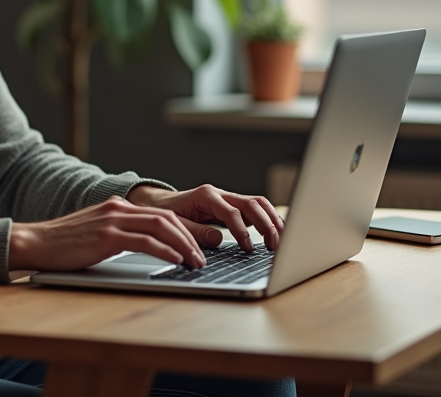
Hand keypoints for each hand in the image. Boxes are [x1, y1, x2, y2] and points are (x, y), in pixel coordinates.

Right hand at [9, 196, 205, 270]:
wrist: (35, 242)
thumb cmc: (64, 244)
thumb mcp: (98, 234)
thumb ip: (120, 235)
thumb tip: (147, 249)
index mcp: (118, 206)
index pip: (160, 214)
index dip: (183, 230)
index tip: (196, 247)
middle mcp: (118, 209)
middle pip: (166, 217)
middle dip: (190, 237)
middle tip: (202, 257)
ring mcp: (112, 221)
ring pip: (161, 227)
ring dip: (183, 245)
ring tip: (194, 262)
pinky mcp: (106, 236)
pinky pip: (144, 242)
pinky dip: (165, 250)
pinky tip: (175, 260)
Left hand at [126, 184, 284, 252]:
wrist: (158, 203)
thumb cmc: (166, 213)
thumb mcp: (175, 223)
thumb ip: (196, 231)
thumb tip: (218, 239)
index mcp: (206, 196)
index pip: (231, 212)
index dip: (242, 230)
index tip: (248, 248)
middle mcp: (220, 193)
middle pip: (251, 203)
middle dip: (266, 224)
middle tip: (275, 245)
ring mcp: (228, 198)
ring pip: (258, 203)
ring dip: (272, 220)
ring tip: (282, 240)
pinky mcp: (232, 205)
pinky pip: (255, 209)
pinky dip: (268, 219)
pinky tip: (277, 232)